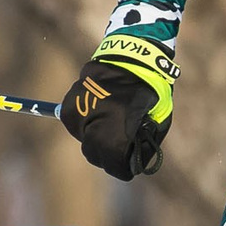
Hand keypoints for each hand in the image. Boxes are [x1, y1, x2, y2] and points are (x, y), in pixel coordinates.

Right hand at [62, 34, 177, 178]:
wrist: (131, 57)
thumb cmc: (150, 91)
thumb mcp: (156, 120)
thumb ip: (143, 145)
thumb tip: (130, 165)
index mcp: (120, 124)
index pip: (113, 161)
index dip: (121, 168)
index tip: (126, 168)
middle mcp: (95, 118)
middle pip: (94, 153)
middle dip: (107, 155)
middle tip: (118, 148)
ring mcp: (79, 110)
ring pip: (83, 140)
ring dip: (94, 139)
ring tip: (109, 124)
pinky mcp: (69, 103)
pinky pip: (75, 124)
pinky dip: (85, 125)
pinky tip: (99, 113)